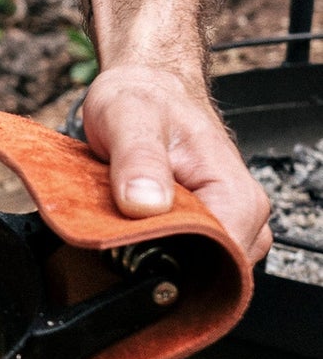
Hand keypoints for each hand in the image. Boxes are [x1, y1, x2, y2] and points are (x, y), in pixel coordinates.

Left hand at [81, 65, 272, 264]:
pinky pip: (182, 257)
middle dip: (162, 268)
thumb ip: (138, 162)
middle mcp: (239, 212)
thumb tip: (145, 203)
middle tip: (119, 242)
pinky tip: (130, 234)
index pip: (220, 257)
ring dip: (155, 260)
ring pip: (193, 269)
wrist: (146, 86)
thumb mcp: (130, 120)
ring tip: (123, 232)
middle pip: (208, 272)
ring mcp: (222, 222)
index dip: (174, 265)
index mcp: (234, 192)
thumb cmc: (145, 98)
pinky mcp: (202, 226)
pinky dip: (153, 252)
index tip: (134, 254)